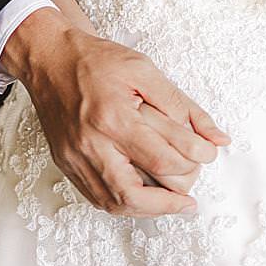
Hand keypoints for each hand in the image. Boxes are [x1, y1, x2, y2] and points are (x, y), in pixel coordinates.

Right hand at [12, 12, 228, 215]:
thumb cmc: (94, 60)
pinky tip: (139, 195)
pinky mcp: (65, 162)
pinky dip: (121, 202)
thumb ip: (182, 106)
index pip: (162, 160)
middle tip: (188, 197)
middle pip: (134, 195)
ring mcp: (74, 156)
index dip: (193, 164)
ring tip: (169, 202)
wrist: (48, 57)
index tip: (206, 156)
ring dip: (146, 209)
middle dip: (170, 202)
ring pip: (113, 203)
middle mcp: (91, 143)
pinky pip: (95, 196)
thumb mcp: (144, 70)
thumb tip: (217, 139)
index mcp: (112, 118)